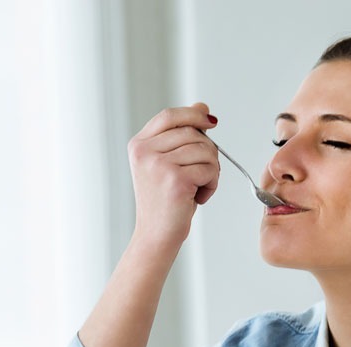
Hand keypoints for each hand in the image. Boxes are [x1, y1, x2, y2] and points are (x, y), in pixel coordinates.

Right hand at [127, 103, 219, 250]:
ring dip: (211, 171)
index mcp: (139, 145)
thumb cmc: (164, 202)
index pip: (169, 116)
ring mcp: (159, 165)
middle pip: (192, 133)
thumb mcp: (168, 163)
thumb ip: (181, 135)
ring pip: (205, 150)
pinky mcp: (176, 179)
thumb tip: (202, 107)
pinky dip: (212, 184)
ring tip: (198, 187)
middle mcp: (145, 152)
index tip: (211, 122)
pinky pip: (209, 169)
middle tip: (202, 174)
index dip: (192, 115)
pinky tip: (199, 197)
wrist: (156, 235)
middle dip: (207, 152)